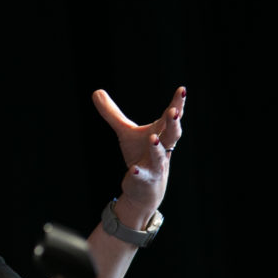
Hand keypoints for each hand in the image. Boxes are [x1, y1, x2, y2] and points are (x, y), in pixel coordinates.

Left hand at [92, 86, 185, 220]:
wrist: (144, 187)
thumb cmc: (139, 155)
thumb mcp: (125, 132)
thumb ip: (112, 114)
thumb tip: (96, 91)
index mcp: (161, 134)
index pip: (170, 118)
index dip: (177, 104)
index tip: (182, 89)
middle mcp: (162, 148)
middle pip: (173, 135)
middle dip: (174, 124)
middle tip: (174, 111)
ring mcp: (155, 165)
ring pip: (159, 156)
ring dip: (157, 147)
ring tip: (152, 137)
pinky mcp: (144, 179)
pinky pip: (142, 176)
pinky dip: (138, 172)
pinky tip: (132, 169)